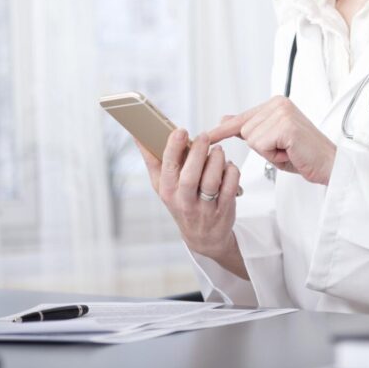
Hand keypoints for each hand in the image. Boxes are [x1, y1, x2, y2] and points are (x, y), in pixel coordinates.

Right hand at [135, 129, 245, 277]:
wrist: (203, 237)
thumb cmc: (181, 202)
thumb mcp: (163, 186)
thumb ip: (152, 160)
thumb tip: (137, 135)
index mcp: (167, 190)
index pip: (167, 168)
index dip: (173, 149)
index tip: (180, 131)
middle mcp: (183, 201)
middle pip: (190, 176)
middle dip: (197, 153)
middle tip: (204, 136)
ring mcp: (204, 208)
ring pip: (211, 182)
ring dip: (216, 161)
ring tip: (218, 150)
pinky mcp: (223, 210)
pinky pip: (230, 188)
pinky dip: (231, 172)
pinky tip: (228, 165)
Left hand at [207, 96, 335, 184]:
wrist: (329, 165)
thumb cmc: (303, 156)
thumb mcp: (271, 141)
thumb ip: (250, 128)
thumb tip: (224, 118)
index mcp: (275, 104)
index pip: (243, 118)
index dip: (224, 130)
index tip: (206, 135)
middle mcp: (278, 103)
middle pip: (245, 131)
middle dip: (261, 147)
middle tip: (285, 149)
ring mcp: (282, 112)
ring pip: (252, 139)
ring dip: (268, 152)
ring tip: (288, 151)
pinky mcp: (285, 125)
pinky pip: (261, 145)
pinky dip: (273, 155)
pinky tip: (290, 152)